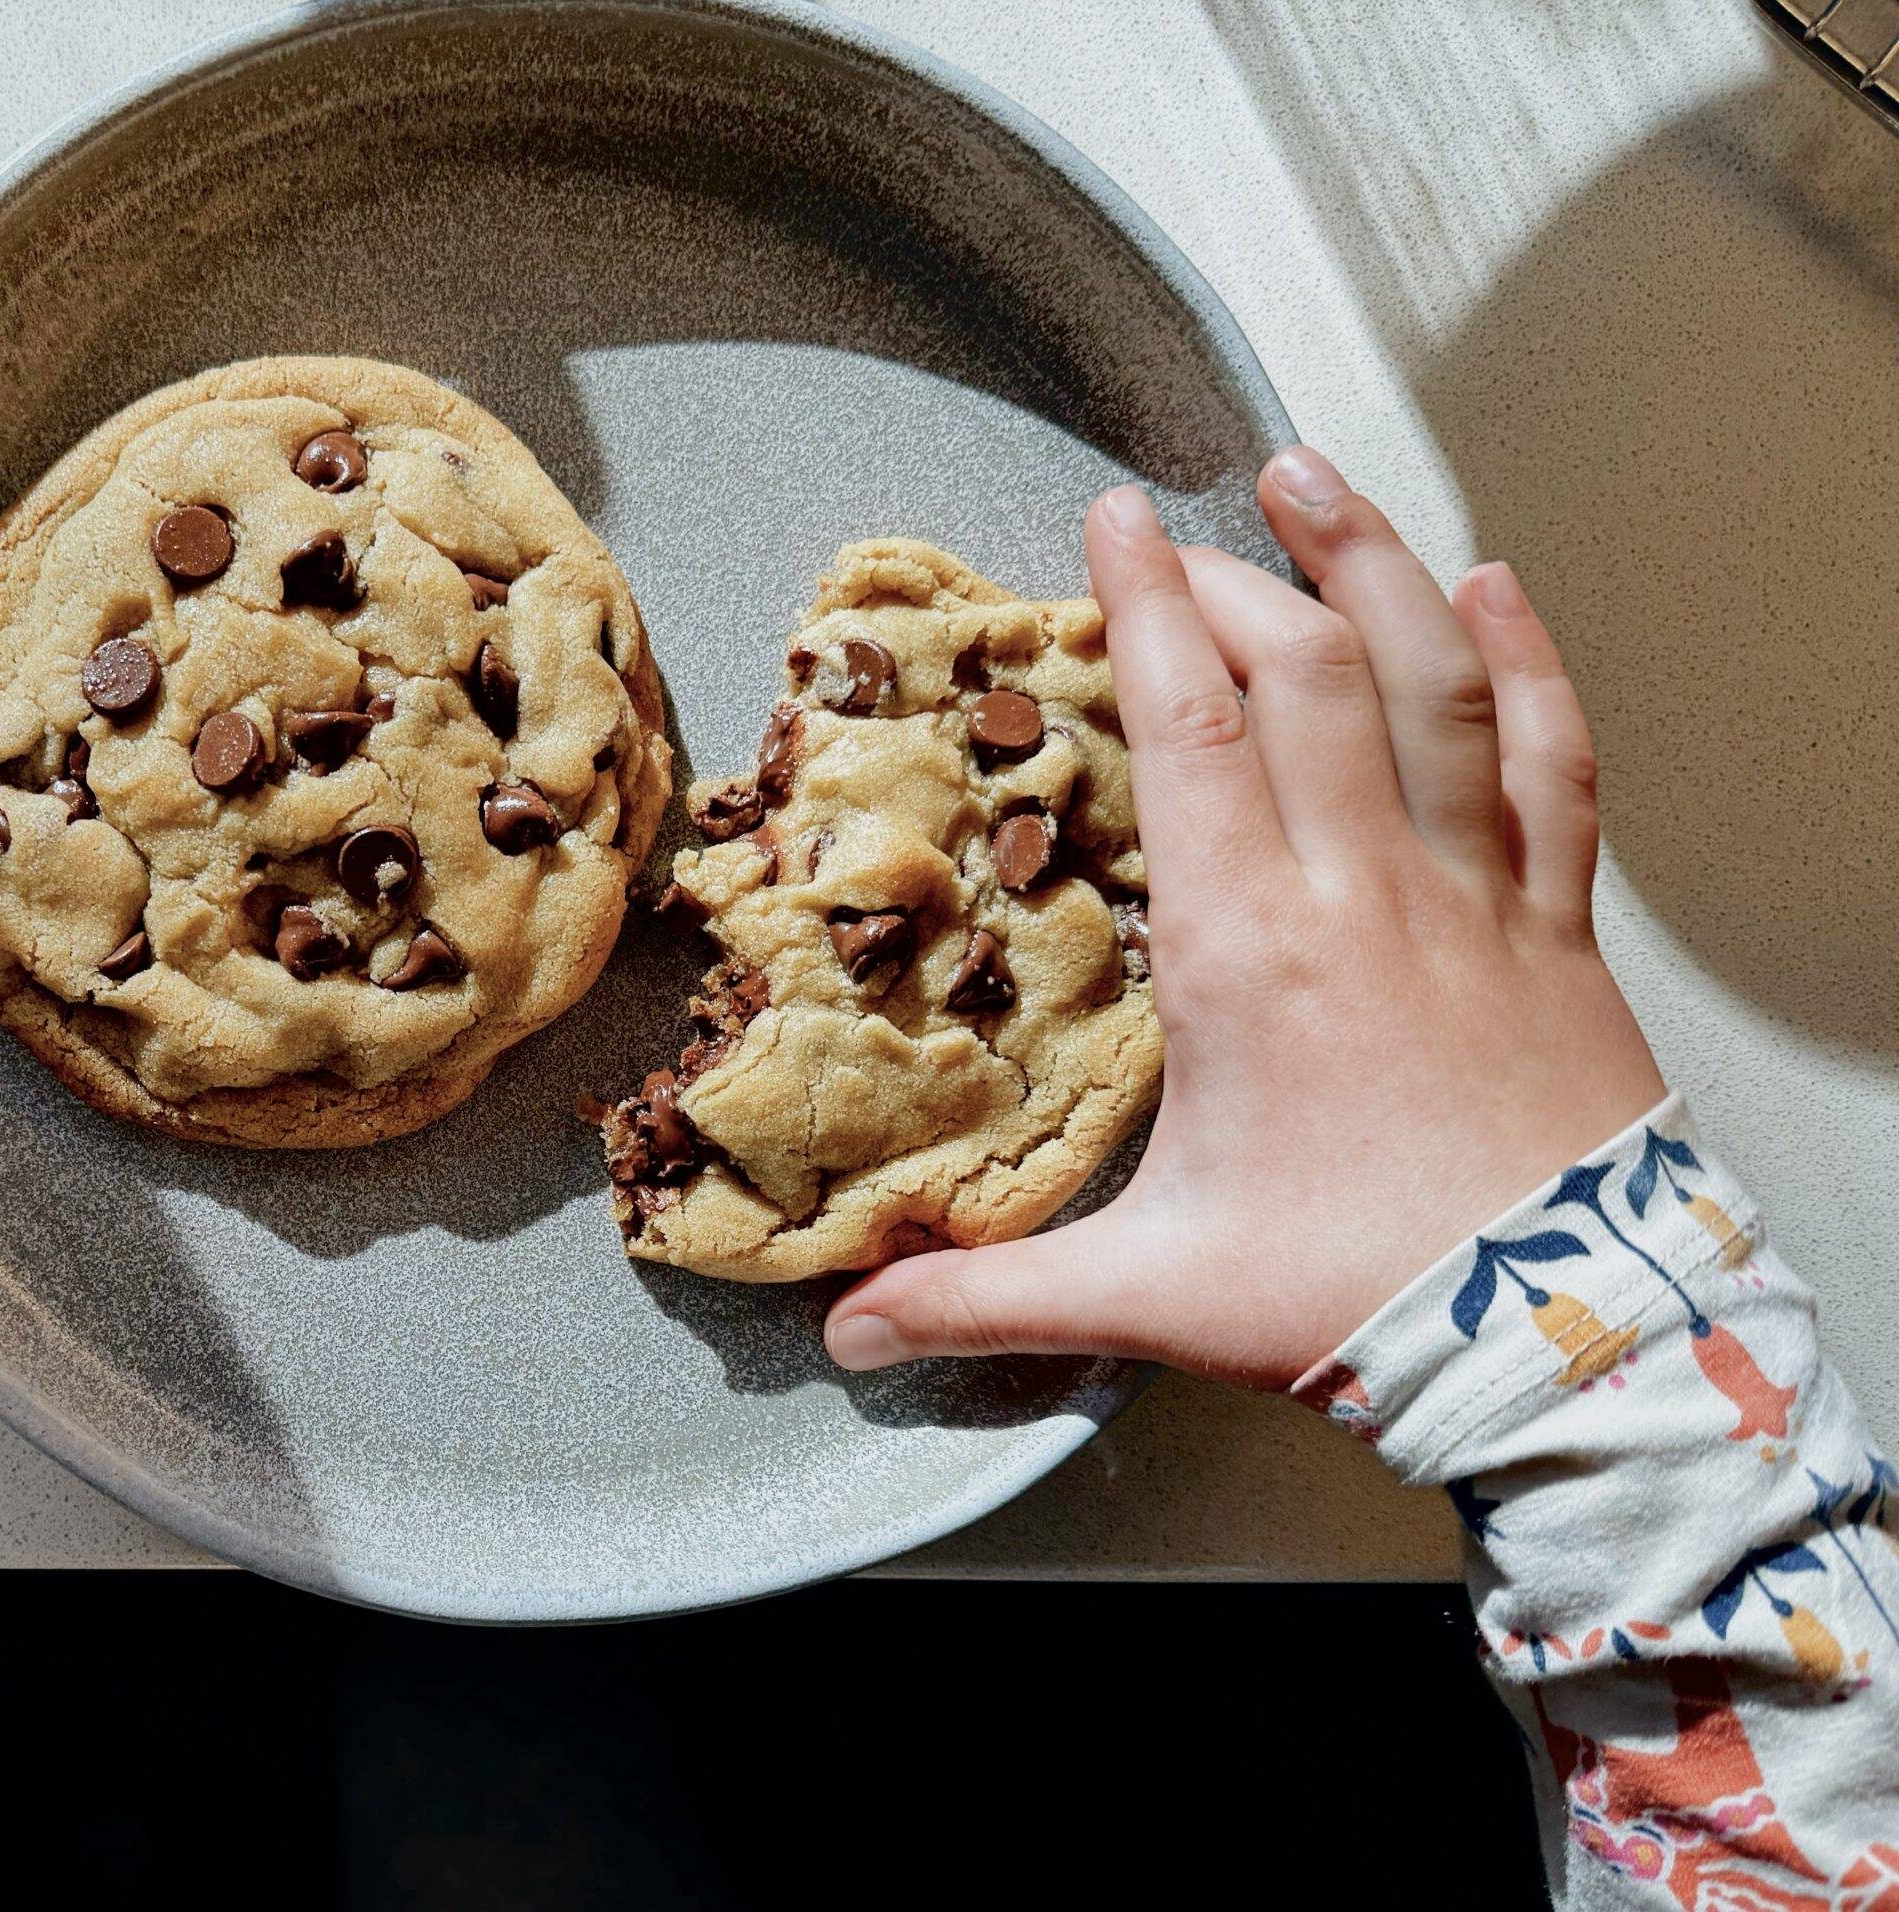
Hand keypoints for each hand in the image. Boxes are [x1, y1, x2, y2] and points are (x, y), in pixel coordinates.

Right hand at [823, 448, 1665, 1385]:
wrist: (1565, 1347)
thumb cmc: (1357, 1300)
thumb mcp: (1152, 1293)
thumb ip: (987, 1298)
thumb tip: (849, 1332)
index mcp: (1251, 949)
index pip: (1191, 728)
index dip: (1148, 607)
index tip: (1113, 522)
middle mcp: (1365, 889)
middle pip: (1305, 672)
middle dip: (1234, 577)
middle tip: (1178, 530)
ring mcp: (1476, 895)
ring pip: (1435, 683)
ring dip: (1374, 566)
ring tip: (1315, 480)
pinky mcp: (1559, 926)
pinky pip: (1552, 760)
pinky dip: (1527, 663)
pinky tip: (1495, 589)